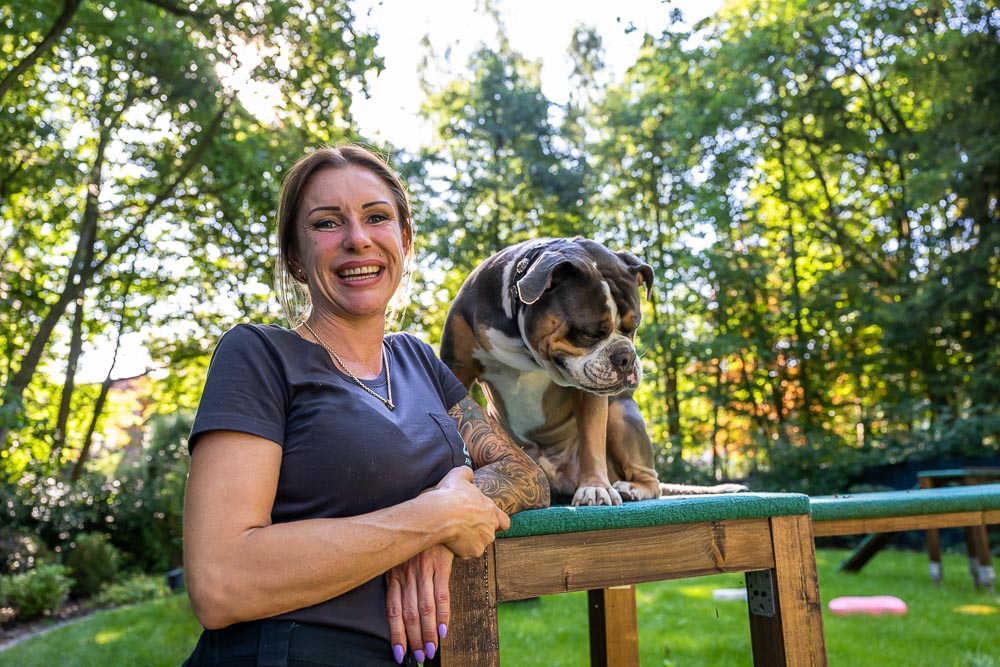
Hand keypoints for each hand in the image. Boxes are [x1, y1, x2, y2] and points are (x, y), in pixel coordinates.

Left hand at [385, 544, 452, 663]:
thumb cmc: (412, 541)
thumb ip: (397, 580)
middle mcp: (406, 575)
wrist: (430, 515)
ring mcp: (423, 570)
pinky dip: (443, 615)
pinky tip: (443, 631)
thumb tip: (396, 606)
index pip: (393, 611)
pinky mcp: (440, 565)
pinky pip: (442, 595)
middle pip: (409, 614)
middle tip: (420, 658)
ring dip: (427, 633)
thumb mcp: (398, 558)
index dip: (396, 634)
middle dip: (413, 639)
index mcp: (394, 575)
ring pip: (424, 608)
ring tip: (431, 651)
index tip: (399, 654)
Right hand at [431, 466, 510, 557]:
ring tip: (455, 534)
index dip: (497, 522)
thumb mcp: (457, 475)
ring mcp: (485, 539)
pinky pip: (468, 553)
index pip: (504, 521)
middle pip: (490, 533)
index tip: (486, 522)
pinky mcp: (475, 550)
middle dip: (480, 532)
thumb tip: (470, 474)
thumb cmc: (450, 494)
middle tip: (465, 528)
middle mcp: (491, 525)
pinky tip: (451, 542)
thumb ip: (466, 473)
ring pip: (479, 543)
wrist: (442, 514)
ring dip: (470, 541)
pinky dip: (461, 550)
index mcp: (490, 508)